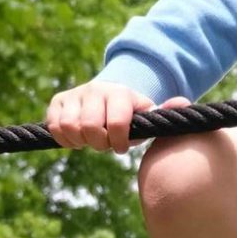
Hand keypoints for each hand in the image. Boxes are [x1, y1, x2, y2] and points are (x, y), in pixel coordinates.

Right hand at [45, 82, 185, 151]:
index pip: (116, 123)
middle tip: (105, 146)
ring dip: (80, 142)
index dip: (118, 142)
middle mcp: (96, 90)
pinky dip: (65, 139)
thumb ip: (165, 112)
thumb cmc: (132, 115)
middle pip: (89, 127)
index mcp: (121, 94)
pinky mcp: (58, 100)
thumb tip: (181, 103)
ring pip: (69, 126)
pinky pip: (54, 126)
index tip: (122, 147)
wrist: (110, 98)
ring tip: (92, 141)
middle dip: (98, 144)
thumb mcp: (149, 115)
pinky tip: (78, 139)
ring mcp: (76, 94)